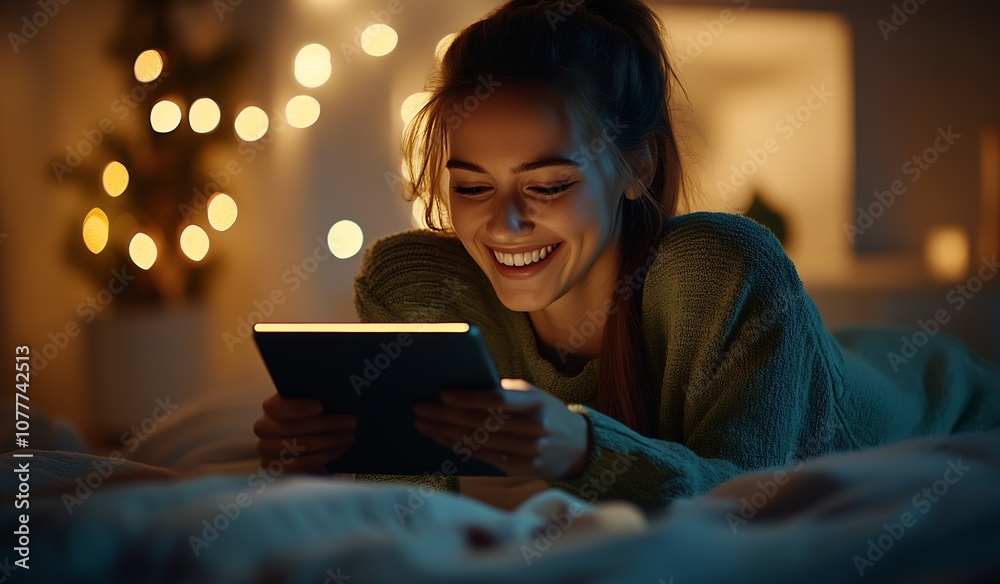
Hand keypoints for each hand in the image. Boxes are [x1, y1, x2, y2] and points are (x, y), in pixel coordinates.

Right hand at [253, 393, 356, 472]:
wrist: (315, 444)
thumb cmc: (317, 418)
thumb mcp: (317, 407)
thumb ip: (319, 399)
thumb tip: (336, 394)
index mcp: (271, 407)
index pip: (275, 406)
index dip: (297, 407)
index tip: (320, 406)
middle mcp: (264, 427)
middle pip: (291, 428)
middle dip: (325, 424)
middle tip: (351, 422)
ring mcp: (266, 450)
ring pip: (297, 447)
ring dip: (328, 441)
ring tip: (350, 435)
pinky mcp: (275, 469)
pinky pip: (299, 465)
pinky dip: (323, 456)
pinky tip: (339, 449)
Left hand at [413, 378, 591, 479]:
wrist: (579, 447)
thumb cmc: (546, 413)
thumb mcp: (534, 395)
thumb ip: (504, 391)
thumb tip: (462, 385)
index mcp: (536, 402)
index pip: (497, 400)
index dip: (469, 398)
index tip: (443, 394)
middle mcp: (533, 428)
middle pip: (481, 422)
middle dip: (446, 415)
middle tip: (420, 408)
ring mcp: (527, 452)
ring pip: (477, 441)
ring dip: (445, 432)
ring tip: (423, 423)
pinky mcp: (519, 469)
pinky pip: (481, 456)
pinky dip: (458, 446)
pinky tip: (440, 437)